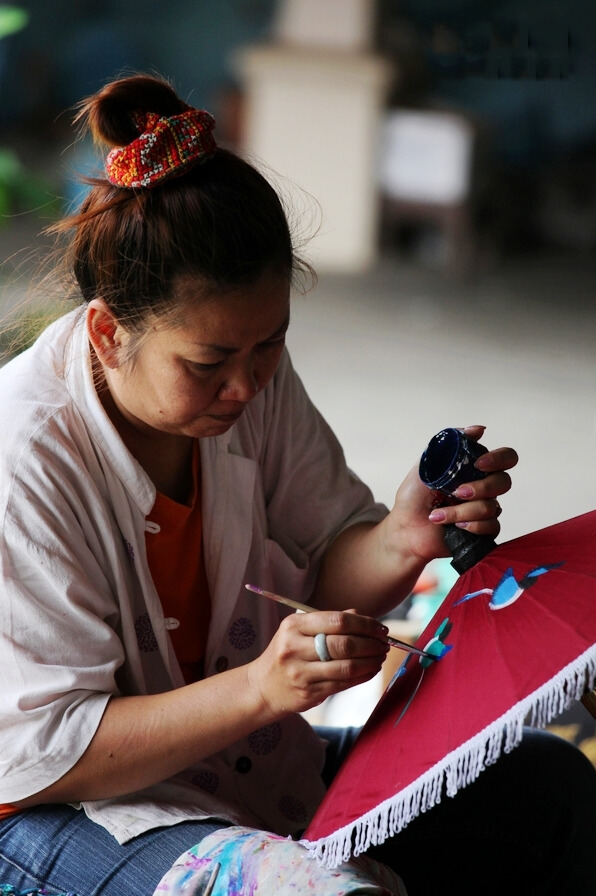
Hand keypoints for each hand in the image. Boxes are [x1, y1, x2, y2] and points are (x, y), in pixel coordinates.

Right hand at [247, 609, 389, 715]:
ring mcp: (301, 673)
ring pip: (346, 666)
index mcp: (294, 626)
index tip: (380, 627)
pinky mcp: (309, 693)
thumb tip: (360, 615)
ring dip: (370, 661)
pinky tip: (371, 669)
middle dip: (371, 643)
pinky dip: (363, 676)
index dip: (364, 624)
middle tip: (385, 643)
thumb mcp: (299, 630)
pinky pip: (343, 683)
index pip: (337, 620)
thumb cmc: (287, 653)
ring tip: (380, 656)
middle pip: (344, 644)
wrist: (263, 686)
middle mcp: (295, 648)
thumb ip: (329, 621)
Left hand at [389, 425, 517, 564]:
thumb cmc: (413, 498)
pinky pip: (491, 526)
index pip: (504, 457)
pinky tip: (454, 527)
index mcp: (473, 469)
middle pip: (504, 482)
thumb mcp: (426, 465)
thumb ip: (449, 445)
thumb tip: (478, 429)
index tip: (479, 464)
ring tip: (438, 515)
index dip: (499, 458)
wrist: (405, 530)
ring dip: (461, 511)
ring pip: (491, 507)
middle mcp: (483, 488)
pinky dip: (470, 526)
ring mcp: (484, 509)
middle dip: (481, 488)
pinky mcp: (483, 531)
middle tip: (458, 492)